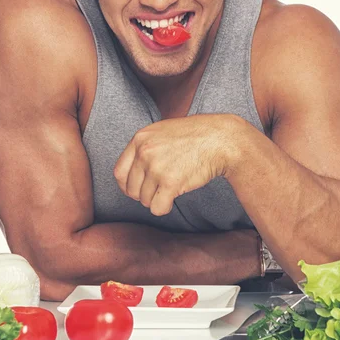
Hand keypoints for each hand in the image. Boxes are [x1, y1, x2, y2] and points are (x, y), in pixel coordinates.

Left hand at [114, 114, 234, 215]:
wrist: (220, 139)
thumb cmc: (195, 136)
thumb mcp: (162, 131)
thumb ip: (145, 147)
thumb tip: (132, 173)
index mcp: (140, 138)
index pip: (119, 172)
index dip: (127, 185)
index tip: (137, 189)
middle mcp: (144, 152)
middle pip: (131, 189)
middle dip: (143, 195)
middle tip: (158, 190)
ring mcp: (156, 167)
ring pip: (145, 200)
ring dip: (157, 199)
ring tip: (172, 187)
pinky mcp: (171, 182)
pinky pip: (157, 208)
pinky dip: (165, 207)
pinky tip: (174, 196)